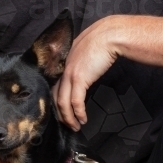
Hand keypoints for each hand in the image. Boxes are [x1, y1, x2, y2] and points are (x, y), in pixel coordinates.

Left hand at [53, 16, 119, 131]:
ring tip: (75, 126)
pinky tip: (82, 119)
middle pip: (54, 96)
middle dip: (60, 114)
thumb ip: (80, 63)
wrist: (109, 36)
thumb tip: (84, 74)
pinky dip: (78, 113)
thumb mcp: (85, 53)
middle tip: (67, 124)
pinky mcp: (79, 78)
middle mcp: (62, 68)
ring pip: (62, 102)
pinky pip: (75, 101)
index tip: (62, 113)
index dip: (56, 102)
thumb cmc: (101, 41)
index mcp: (63, 62)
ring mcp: (69, 73)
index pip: (54, 86)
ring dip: (68, 118)